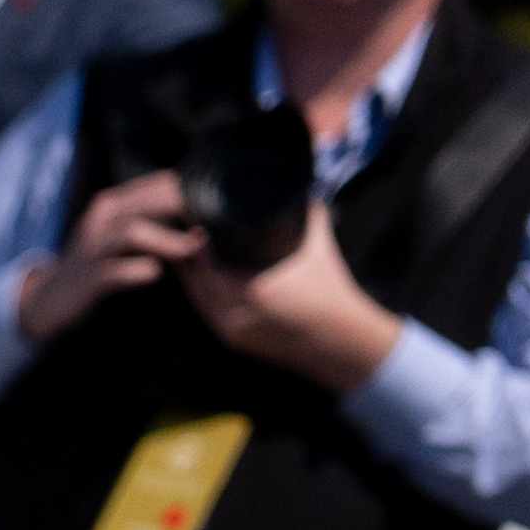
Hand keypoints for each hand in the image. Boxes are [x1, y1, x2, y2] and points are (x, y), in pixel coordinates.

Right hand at [17, 167, 202, 346]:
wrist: (48, 300)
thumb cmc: (95, 267)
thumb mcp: (120, 236)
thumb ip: (152, 221)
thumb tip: (197, 213)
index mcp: (114, 205)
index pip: (158, 185)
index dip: (192, 190)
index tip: (225, 201)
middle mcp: (102, 220)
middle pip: (148, 203)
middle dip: (184, 208)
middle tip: (219, 219)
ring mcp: (92, 250)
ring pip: (130, 233)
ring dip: (166, 239)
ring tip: (195, 247)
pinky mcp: (86, 279)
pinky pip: (113, 272)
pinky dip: (136, 271)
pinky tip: (156, 274)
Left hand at [186, 200, 403, 391]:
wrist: (340, 342)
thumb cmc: (332, 291)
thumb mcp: (318, 247)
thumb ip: (306, 214)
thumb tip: (299, 186)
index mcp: (252, 290)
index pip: (205, 266)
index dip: (196, 245)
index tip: (197, 227)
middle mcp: (234, 315)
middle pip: (195, 284)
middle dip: (188, 260)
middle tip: (188, 237)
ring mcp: (231, 332)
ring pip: (198, 301)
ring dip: (193, 279)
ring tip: (190, 255)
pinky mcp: (234, 342)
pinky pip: (208, 314)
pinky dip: (203, 296)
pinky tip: (203, 281)